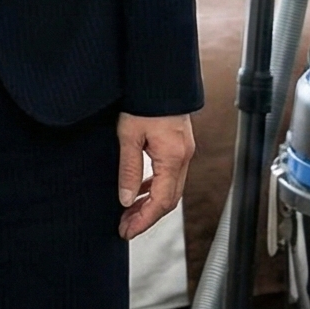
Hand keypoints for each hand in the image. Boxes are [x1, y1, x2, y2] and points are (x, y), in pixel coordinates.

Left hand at [116, 113, 193, 239]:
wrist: (159, 77)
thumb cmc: (143, 102)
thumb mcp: (128, 136)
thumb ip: (129, 170)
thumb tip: (126, 200)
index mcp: (173, 158)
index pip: (161, 202)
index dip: (144, 221)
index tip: (127, 232)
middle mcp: (183, 158)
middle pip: (169, 200)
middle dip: (147, 217)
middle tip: (125, 227)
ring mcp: (184, 152)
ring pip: (171, 189)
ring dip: (150, 204)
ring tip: (128, 213)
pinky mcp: (180, 146)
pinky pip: (170, 175)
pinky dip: (155, 188)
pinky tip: (140, 191)